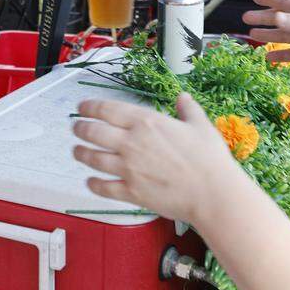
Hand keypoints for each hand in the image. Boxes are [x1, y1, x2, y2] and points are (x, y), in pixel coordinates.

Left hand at [72, 93, 244, 224]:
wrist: (212, 193)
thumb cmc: (209, 158)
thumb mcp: (200, 125)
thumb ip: (188, 109)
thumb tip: (183, 97)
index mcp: (146, 122)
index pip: (107, 110)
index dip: (90, 107)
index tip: (82, 107)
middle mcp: (131, 143)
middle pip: (93, 132)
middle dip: (80, 128)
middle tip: (76, 128)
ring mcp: (128, 168)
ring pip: (93, 158)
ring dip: (81, 153)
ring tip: (76, 151)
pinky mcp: (131, 192)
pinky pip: (104, 187)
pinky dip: (93, 184)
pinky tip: (90, 181)